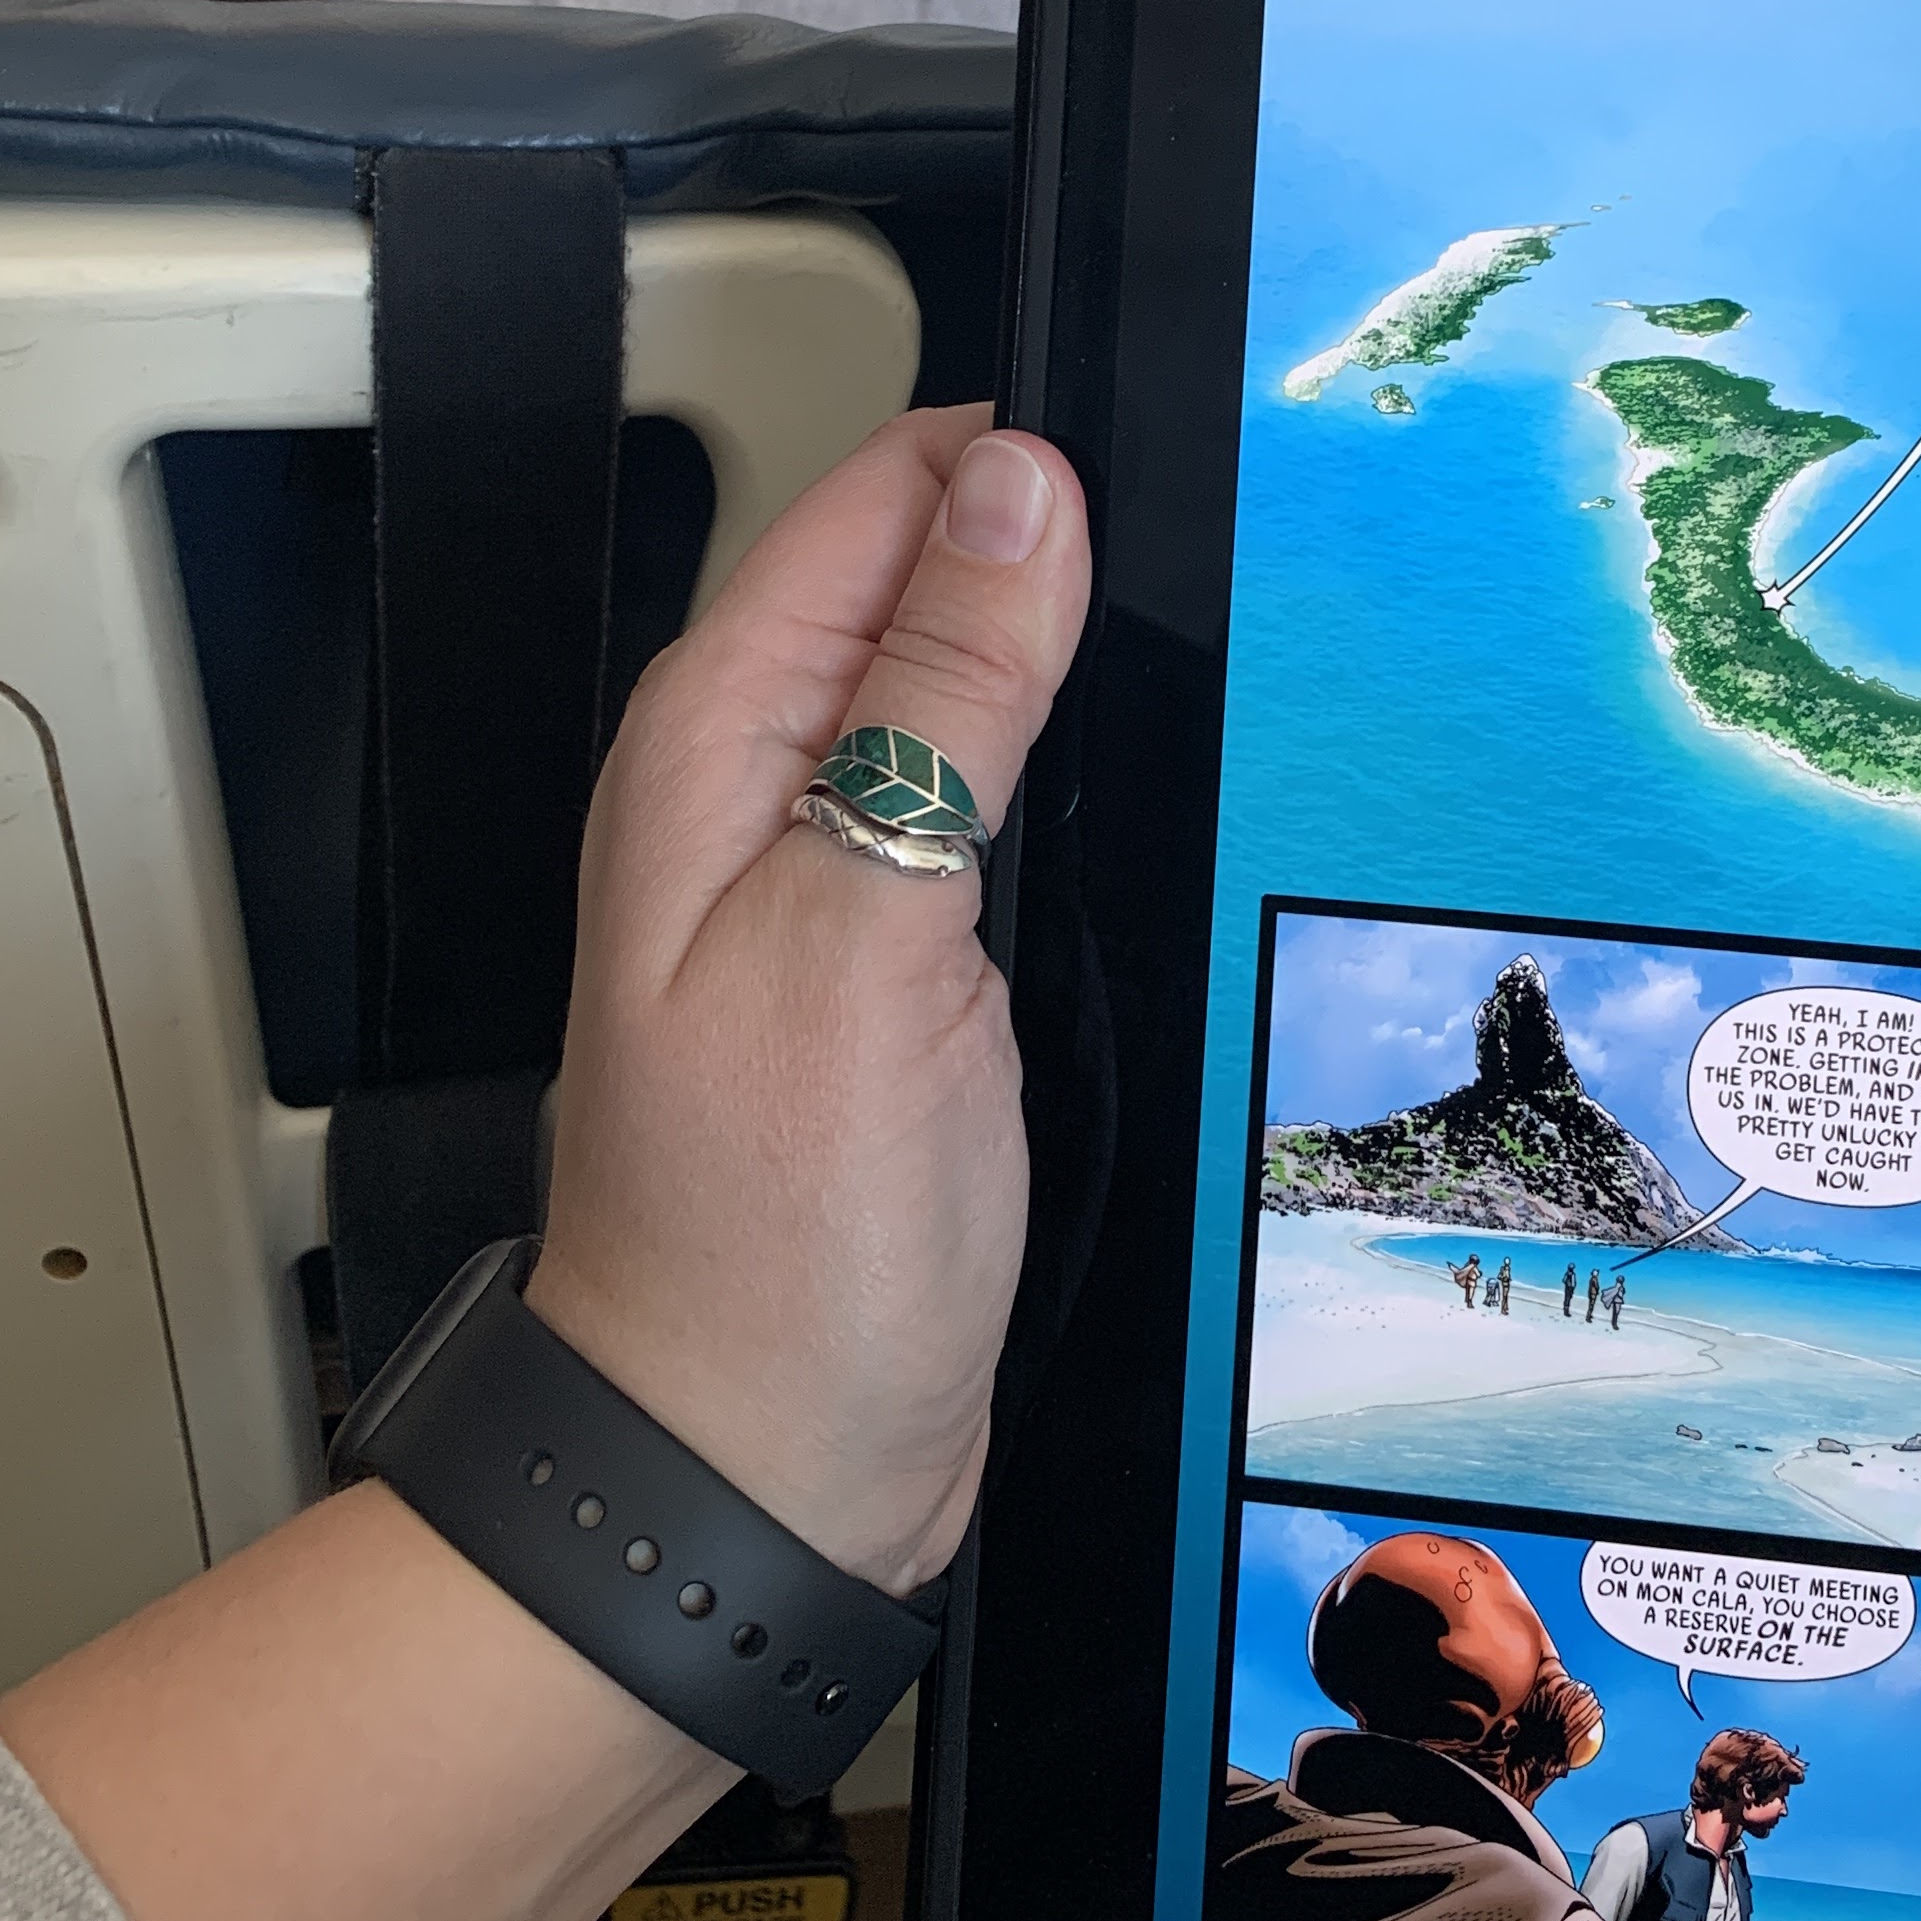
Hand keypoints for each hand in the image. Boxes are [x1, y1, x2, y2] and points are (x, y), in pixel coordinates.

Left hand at [530, 406, 1092, 1596]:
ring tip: (1192, 615)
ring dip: (1063, 649)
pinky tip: (1134, 779)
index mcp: (717, 741)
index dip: (1008, 457)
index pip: (873, 504)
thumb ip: (941, 700)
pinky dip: (1063, 770)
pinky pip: (983, 802)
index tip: (1146, 450)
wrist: (751, 1470)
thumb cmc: (768, 1247)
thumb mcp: (866, 931)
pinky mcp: (897, 964)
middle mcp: (758, 789)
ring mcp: (828, 878)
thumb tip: (1019, 489)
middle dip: (1048, 533)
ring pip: (959, 686)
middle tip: (1203, 518)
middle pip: (919, 579)